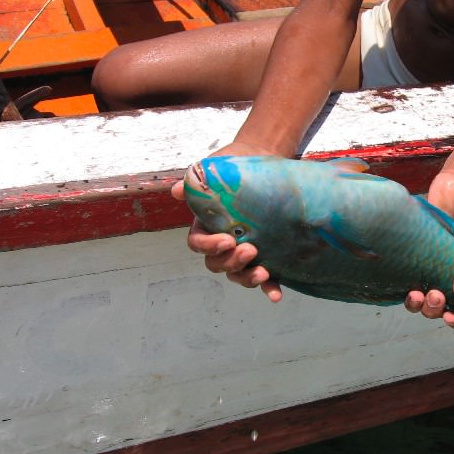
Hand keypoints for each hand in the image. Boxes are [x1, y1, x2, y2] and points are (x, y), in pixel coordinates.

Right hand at [171, 140, 283, 300]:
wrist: (263, 158)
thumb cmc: (232, 165)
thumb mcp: (212, 169)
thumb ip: (195, 182)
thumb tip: (178, 190)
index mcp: (206, 226)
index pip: (198, 244)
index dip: (209, 247)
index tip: (226, 240)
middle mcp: (223, 243)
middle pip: (217, 264)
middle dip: (231, 262)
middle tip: (250, 250)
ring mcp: (244, 250)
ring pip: (237, 274)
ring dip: (247, 278)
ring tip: (263, 272)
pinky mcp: (266, 254)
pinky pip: (265, 278)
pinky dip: (268, 289)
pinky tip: (276, 295)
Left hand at [404, 170, 453, 330]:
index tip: (451, 318)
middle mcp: (445, 275)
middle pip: (434, 307)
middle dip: (433, 309)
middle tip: (435, 295)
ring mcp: (426, 264)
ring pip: (416, 296)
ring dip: (415, 304)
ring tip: (416, 294)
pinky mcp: (410, 250)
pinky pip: (402, 274)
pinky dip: (400, 284)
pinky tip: (401, 284)